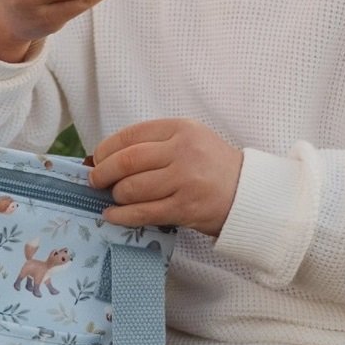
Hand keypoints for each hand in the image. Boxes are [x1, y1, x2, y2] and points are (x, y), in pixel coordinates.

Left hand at [89, 120, 243, 236]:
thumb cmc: (213, 166)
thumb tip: (104, 157)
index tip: (97, 159)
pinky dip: (121, 216)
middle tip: (96, 181)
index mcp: (182, 129)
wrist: (248, 193)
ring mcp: (185, 180)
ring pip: (132, 188)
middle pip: (126, 162)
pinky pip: (142, 213)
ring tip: (115, 198)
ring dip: (116, 196)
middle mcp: (183, 151)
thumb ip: (154, 144)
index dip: (106, 149)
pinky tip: (112, 215)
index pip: (130, 135)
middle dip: (103, 173)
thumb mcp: (190, 140)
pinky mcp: (185, 208)